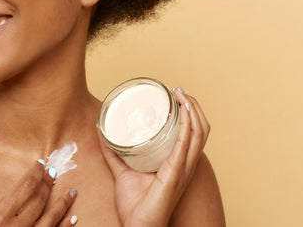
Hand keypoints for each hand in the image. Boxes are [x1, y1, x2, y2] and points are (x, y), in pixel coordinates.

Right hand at [0, 160, 77, 226]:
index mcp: (0, 216)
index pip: (24, 187)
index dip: (35, 173)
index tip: (41, 163)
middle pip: (39, 200)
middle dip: (48, 184)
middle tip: (54, 172)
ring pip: (51, 218)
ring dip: (63, 204)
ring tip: (72, 192)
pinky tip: (73, 218)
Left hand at [99, 88, 210, 226]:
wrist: (138, 226)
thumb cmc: (135, 206)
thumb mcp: (122, 171)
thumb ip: (113, 154)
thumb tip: (102, 133)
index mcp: (178, 163)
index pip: (193, 133)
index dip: (190, 113)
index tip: (176, 96)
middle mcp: (185, 164)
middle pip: (200, 129)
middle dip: (193, 106)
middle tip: (179, 91)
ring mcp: (183, 168)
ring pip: (198, 133)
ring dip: (193, 110)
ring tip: (181, 95)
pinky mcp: (176, 173)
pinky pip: (187, 145)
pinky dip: (188, 126)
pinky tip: (184, 112)